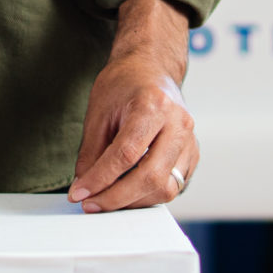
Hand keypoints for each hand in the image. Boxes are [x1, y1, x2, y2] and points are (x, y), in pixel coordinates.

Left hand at [68, 0, 198, 211]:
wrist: (152, 68)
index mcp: (154, 105)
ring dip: (133, 201)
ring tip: (106, 198)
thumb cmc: (124, 84)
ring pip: (165, 188)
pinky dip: (148, 194)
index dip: (100, 179)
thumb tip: (84, 186)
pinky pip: (173, 186)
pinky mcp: (193, 155)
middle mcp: (178, 124)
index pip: (126, 155)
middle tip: (90, 204)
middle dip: (116, 198)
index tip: (79, 193)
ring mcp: (191, 140)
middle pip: (150, 177)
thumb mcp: (98, 111)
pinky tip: (127, 190)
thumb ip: (91, 151)